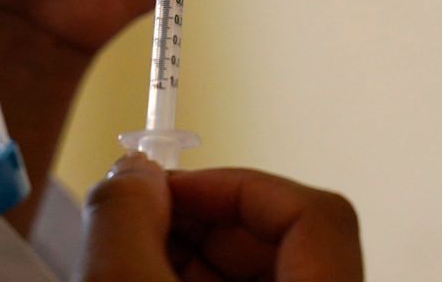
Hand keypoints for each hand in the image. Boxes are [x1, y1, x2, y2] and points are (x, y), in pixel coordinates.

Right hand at [77, 154, 362, 280]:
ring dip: (191, 253)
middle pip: (281, 239)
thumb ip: (126, 216)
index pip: (315, 213)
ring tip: (133, 259)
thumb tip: (133, 170)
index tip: (171, 186)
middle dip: (203, 218)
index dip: (235, 185)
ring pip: (258, 273)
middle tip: (140, 218)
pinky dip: (193, 281)